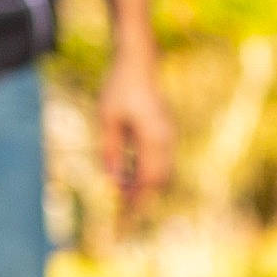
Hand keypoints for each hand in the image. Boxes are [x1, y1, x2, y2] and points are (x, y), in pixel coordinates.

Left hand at [98, 45, 174, 205]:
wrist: (139, 61)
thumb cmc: (119, 86)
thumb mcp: (107, 118)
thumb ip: (111, 150)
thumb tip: (113, 180)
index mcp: (153, 138)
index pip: (148, 179)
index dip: (137, 200)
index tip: (124, 214)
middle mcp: (166, 140)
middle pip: (159, 179)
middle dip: (143, 196)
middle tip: (123, 208)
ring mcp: (168, 135)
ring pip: (162, 171)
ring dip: (145, 183)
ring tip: (123, 190)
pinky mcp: (166, 131)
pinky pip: (161, 159)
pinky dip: (147, 170)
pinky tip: (129, 171)